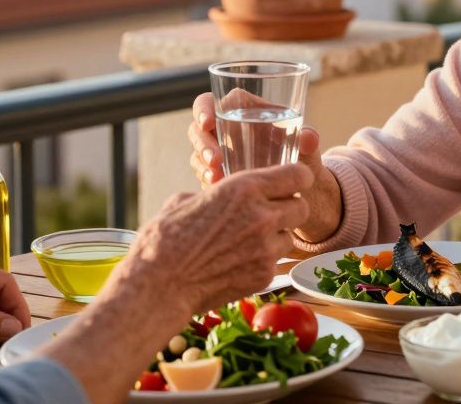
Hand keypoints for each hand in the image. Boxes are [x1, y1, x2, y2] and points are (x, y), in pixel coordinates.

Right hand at [104, 160, 313, 315]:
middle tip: (269, 215)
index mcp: (245, 188)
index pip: (298, 175)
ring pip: (290, 237)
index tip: (291, 183)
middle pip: (302, 207)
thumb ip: (215, 194)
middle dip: (289, 209)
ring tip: (247, 243)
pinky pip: (276, 262)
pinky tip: (238, 263)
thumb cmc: (164, 239)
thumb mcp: (185, 200)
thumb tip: (218, 196)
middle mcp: (262, 215)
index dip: (297, 179)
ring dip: (276, 238)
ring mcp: (265, 248)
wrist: (158, 285)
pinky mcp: (264, 275)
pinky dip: (262, 262)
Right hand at [188, 91, 342, 241]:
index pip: (217, 102)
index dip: (206, 108)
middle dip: (203, 143)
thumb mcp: (307, 152)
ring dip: (202, 164)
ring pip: (199, 152)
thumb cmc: (302, 162)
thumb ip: (307, 142)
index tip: (208, 123)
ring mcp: (219, 152)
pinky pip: (204, 174)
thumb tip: (310, 137)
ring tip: (215, 178)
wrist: (300, 191)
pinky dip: (208, 180)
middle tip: (215, 160)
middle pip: (201, 128)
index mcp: (247, 112)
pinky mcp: (216, 173)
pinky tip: (217, 189)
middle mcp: (228, 129)